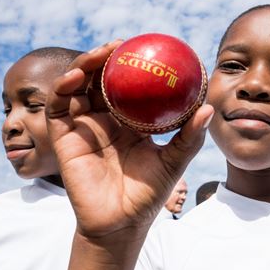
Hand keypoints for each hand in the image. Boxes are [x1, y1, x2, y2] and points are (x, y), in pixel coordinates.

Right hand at [45, 41, 213, 240]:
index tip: (147, 49)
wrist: (119, 223)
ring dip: (85, 64)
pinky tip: (76, 77)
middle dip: (107, 57)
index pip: (130, 85)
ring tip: (100, 54)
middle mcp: (105, 119)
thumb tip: (209, 109)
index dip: (134, 65)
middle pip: (102, 78)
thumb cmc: (148, 195)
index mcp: (131, 122)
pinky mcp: (63, 136)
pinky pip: (59, 105)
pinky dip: (64, 86)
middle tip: (120, 45)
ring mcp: (83, 125)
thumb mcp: (174, 162)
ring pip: (79, 85)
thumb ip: (190, 137)